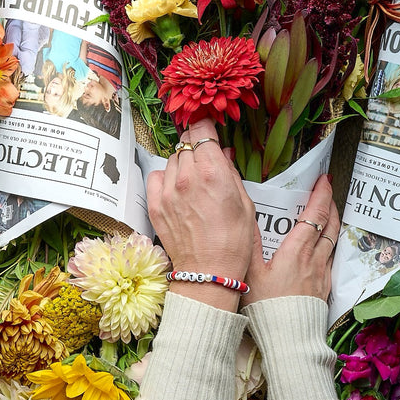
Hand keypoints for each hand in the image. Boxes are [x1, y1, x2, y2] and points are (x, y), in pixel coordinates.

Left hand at [146, 120, 256, 309]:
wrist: (209, 271)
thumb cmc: (234, 241)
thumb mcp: (245, 203)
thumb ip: (231, 172)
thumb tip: (222, 154)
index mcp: (213, 173)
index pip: (201, 131)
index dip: (206, 128)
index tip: (209, 130)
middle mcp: (187, 177)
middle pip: (185, 143)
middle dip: (196, 145)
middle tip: (205, 156)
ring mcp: (168, 191)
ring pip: (172, 159)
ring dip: (183, 162)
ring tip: (194, 178)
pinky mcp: (155, 205)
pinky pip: (156, 176)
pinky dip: (166, 177)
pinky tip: (177, 188)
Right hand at [244, 174, 339, 305]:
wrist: (289, 338)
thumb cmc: (267, 308)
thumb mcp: (251, 273)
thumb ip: (250, 243)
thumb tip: (248, 218)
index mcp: (297, 251)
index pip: (314, 215)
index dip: (320, 195)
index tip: (323, 180)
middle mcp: (315, 259)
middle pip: (329, 224)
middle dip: (329, 204)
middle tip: (326, 191)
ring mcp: (322, 273)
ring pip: (333, 240)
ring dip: (332, 222)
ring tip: (328, 212)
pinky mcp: (324, 287)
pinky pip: (331, 257)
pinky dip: (330, 243)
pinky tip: (323, 246)